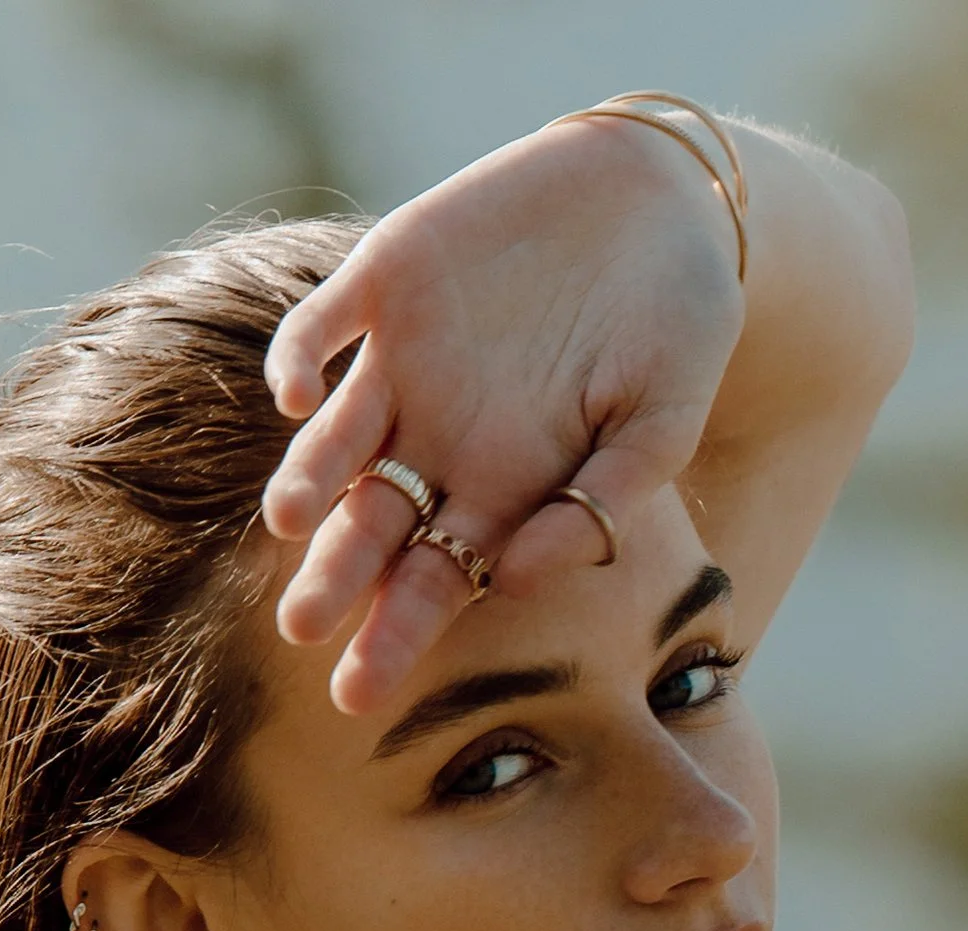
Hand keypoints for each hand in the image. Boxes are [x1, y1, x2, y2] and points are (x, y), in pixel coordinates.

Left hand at [261, 115, 745, 715]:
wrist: (661, 199)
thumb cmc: (677, 329)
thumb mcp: (664, 424)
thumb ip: (603, 503)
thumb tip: (513, 579)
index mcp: (500, 492)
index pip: (433, 582)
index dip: (393, 637)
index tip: (358, 694)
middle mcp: (439, 440)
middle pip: (368, 528)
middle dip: (334, 580)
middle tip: (301, 628)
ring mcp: (403, 362)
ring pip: (333, 440)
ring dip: (306, 481)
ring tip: (291, 522)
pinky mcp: (383, 279)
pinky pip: (322, 324)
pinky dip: (301, 357)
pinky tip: (295, 396)